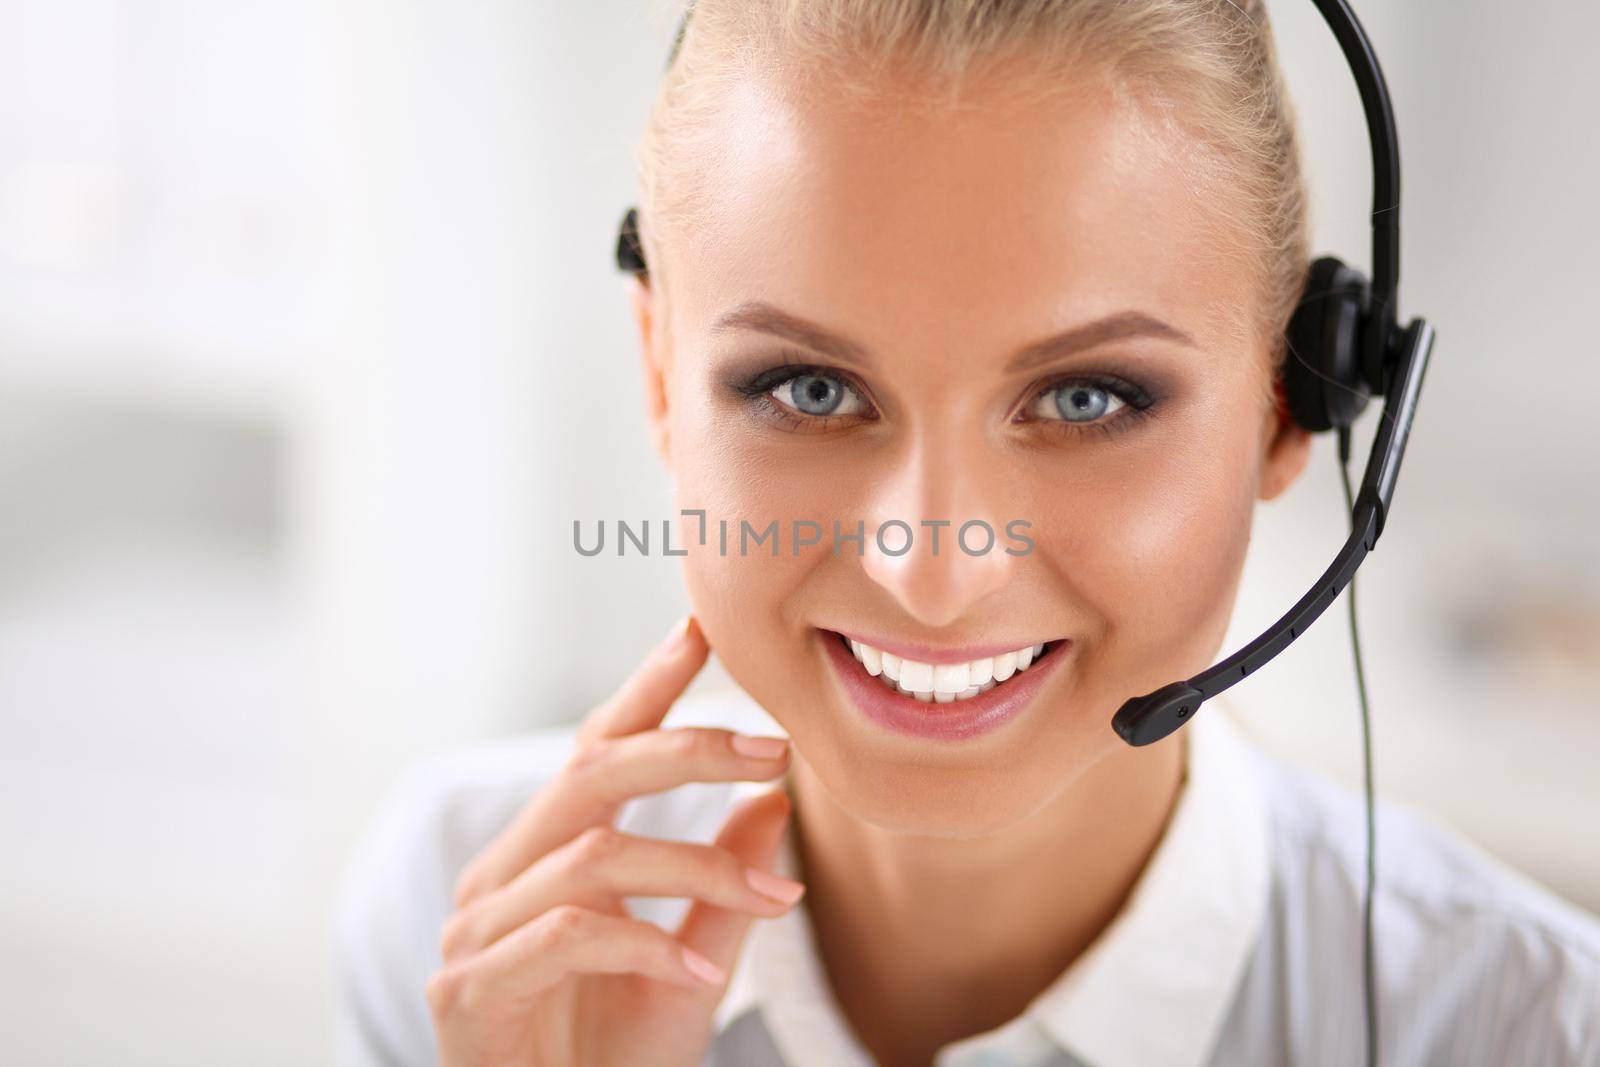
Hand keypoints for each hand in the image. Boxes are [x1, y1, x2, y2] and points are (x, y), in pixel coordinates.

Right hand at [426, 615, 803, 1066]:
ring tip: (774, 900)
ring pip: (594, 856)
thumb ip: (721, 890)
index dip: (647, 687)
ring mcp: (476, 932)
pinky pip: (569, 936)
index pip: (595, 750)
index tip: (700, 629)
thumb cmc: (610, 1060)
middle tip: (776, 749)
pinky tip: (699, 979)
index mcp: (542, 856)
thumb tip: (774, 800)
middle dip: (688, 749)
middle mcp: (501, 877)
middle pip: (590, 774)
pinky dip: (646, 948)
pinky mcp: (470, 990)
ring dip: (696, 869)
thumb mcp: (688, 968)